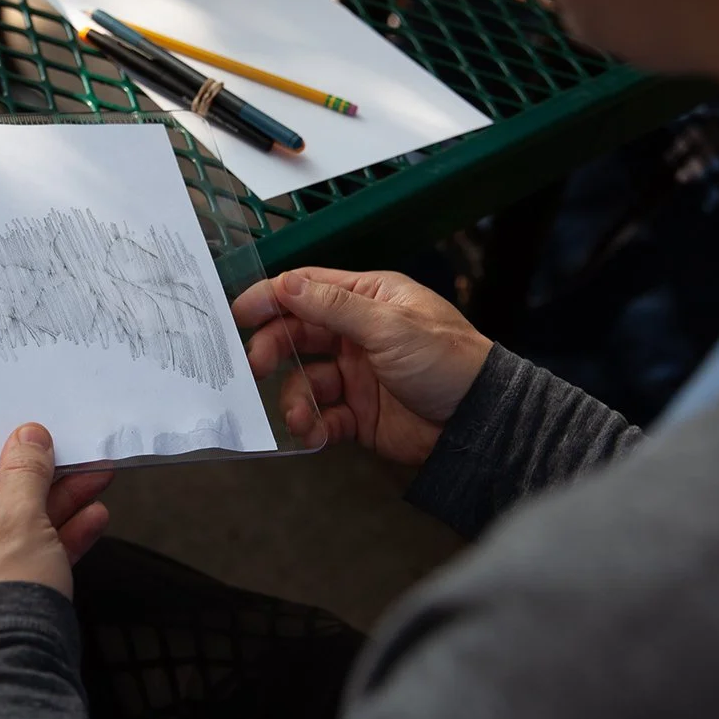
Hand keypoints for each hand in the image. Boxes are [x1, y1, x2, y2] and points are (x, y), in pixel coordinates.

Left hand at [0, 424, 112, 621]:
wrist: (19, 673)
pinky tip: (91, 517)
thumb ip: (25, 474)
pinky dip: (60, 538)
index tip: (36, 441)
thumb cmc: (1, 603)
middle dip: (44, 481)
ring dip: (60, 506)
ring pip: (20, 527)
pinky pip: (30, 555)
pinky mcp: (3, 595)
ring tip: (94, 479)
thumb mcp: (19, 520)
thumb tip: (27, 439)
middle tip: (75, 459)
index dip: (6, 456)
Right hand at [232, 268, 492, 467]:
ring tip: (300, 418)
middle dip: (273, 350)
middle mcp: (357, 334)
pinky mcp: (359, 413)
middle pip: (297, 335)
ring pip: (305, 381)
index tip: (239, 313)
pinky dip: (313, 426)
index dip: (271, 298)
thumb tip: (286, 284)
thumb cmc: (447, 362)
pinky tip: (316, 434)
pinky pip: (322, 416)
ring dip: (295, 399)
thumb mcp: (389, 326)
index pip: (307, 289)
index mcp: (368, 299)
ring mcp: (357, 374)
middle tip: (255, 367)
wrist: (480, 423)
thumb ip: (334, 307)